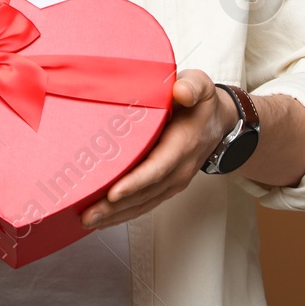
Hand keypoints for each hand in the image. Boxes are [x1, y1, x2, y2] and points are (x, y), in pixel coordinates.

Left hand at [80, 69, 235, 229]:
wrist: (218, 121)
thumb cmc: (201, 102)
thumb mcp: (200, 85)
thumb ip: (191, 87)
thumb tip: (181, 92)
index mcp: (183, 144)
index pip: (157, 168)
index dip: (135, 182)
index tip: (113, 193)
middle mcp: (179, 169)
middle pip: (145, 193)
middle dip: (115, 207)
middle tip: (86, 215)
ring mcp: (173, 181)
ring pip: (143, 203)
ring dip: (115, 215)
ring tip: (87, 220)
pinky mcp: (166, 186)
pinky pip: (145, 203)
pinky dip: (123, 214)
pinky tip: (103, 219)